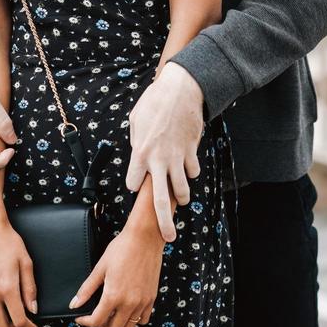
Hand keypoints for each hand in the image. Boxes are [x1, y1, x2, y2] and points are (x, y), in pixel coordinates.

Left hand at [70, 223, 163, 326]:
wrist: (145, 237)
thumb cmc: (121, 248)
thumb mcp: (100, 268)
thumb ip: (87, 289)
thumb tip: (74, 304)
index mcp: (113, 296)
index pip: (96, 322)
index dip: (85, 322)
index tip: (82, 317)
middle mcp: (129, 303)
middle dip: (102, 326)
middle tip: (98, 314)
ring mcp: (142, 302)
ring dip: (118, 324)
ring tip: (113, 311)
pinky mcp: (151, 298)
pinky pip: (143, 320)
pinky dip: (134, 319)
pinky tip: (128, 307)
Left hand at [126, 62, 204, 240]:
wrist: (181, 89)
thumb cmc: (155, 102)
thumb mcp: (137, 120)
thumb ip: (137, 141)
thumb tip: (139, 154)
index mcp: (140, 153)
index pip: (133, 182)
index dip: (134, 184)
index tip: (136, 183)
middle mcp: (158, 160)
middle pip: (159, 199)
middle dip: (163, 222)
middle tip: (167, 237)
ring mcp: (177, 157)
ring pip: (182, 188)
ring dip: (182, 196)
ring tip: (181, 200)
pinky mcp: (192, 152)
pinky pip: (193, 171)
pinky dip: (191, 172)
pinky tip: (188, 167)